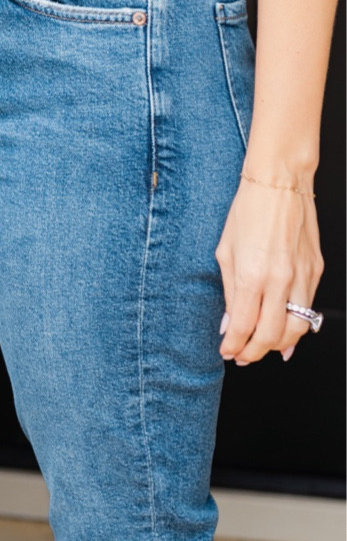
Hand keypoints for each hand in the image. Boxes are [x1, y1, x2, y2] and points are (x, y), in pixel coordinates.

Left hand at [215, 177, 322, 364]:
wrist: (280, 184)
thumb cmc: (248, 211)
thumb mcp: (225, 250)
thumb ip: (229, 291)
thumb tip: (229, 323)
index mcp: (252, 274)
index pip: (243, 326)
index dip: (234, 345)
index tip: (227, 351)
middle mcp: (280, 280)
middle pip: (271, 336)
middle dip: (255, 352)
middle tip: (243, 356)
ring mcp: (302, 278)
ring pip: (297, 330)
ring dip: (278, 345)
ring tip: (263, 347)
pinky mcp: (316, 272)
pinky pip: (308, 310)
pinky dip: (296, 326)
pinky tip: (285, 330)